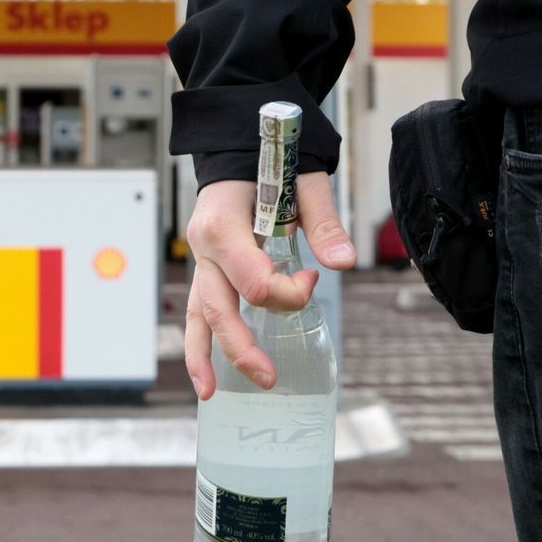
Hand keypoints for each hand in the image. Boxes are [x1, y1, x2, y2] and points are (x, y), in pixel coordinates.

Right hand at [184, 173, 356, 398]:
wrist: (239, 148)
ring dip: (206, 356)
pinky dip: (199, 345)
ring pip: (197, 315)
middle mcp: (203, 247)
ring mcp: (199, 261)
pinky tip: (207, 377)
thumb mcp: (304, 181)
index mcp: (223, 224)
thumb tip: (344, 262)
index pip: (253, 280)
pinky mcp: (205, 271)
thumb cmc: (271, 163)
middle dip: (242, 347)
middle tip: (271, 378)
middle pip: (219, 307)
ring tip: (211, 393)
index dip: (288, 291)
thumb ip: (323, 222)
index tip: (311, 277)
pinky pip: (197, 312)